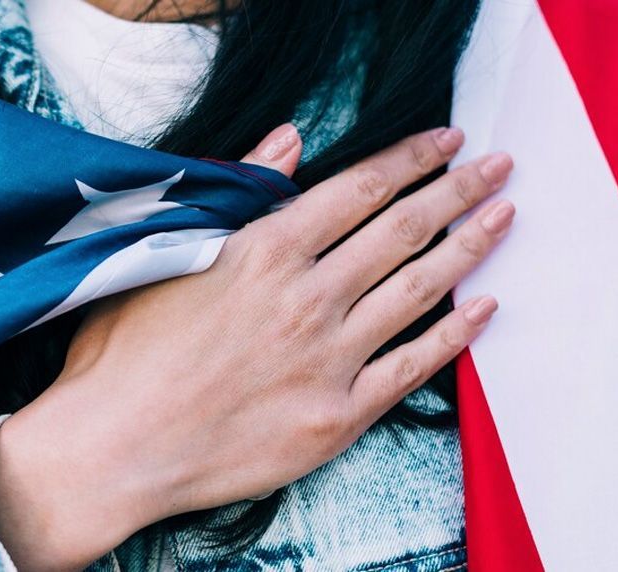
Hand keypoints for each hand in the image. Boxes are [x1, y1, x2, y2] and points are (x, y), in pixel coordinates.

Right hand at [0, 124, 513, 570]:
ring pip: (418, 291)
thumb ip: (239, 193)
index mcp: (265, 252)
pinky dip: (453, 335)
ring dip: (469, 248)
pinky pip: (411, 367)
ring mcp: (329, 360)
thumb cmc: (125, 350)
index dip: (411, 159)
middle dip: (457, 191)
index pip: (359, 190)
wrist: (114, 447)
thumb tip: (291, 140)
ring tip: (503, 217)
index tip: (447, 140)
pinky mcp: (337, 417)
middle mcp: (308, 299)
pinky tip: (483, 308)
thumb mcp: (169, 251)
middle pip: (402, 231)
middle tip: (497, 167)